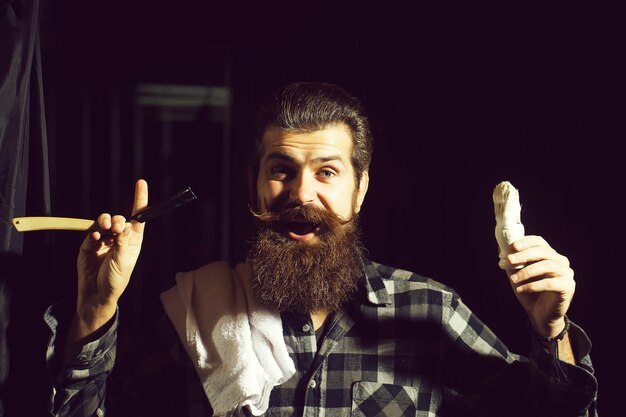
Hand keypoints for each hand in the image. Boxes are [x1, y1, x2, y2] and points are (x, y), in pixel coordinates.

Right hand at [75, 179, 147, 331]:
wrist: (96, 294)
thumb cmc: (115, 280)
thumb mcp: (122, 262)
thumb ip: (121, 242)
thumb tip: (122, 225)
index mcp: (132, 241)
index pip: (137, 217)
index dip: (139, 200)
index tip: (141, 183)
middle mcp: (118, 238)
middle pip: (119, 218)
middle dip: (118, 219)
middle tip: (115, 228)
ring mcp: (103, 240)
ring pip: (104, 222)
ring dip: (105, 221)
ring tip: (106, 228)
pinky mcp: (88, 245)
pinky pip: (91, 232)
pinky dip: (94, 232)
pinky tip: (96, 237)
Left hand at [504, 235, 574, 337]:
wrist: (540, 314)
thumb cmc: (529, 292)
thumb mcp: (517, 275)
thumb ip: (512, 262)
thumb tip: (500, 247)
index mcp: (550, 255)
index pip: (540, 242)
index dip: (526, 242)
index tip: (513, 246)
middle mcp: (561, 262)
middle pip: (543, 252)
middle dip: (524, 255)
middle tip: (510, 260)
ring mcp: (566, 274)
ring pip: (547, 266)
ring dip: (527, 272)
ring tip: (514, 280)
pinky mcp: (567, 287)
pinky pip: (550, 283)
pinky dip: (533, 286)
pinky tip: (521, 290)